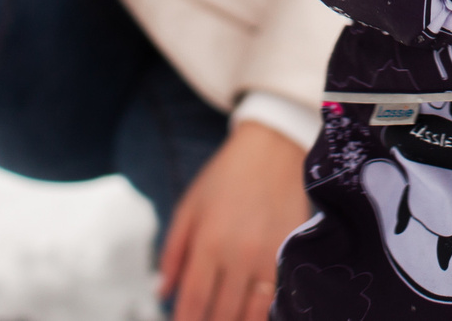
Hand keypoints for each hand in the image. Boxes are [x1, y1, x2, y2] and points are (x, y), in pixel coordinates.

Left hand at [158, 120, 310, 320]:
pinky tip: (250, 316)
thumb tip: (161, 291)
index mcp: (209, 242)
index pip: (194, 300)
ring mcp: (268, 257)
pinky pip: (275, 298)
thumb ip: (172, 252)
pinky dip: (260, 313)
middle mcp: (240, 255)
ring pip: (250, 312)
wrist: (273, 148)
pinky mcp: (289, 254)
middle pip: (222, 313)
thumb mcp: (189, 206)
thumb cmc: (227, 175)